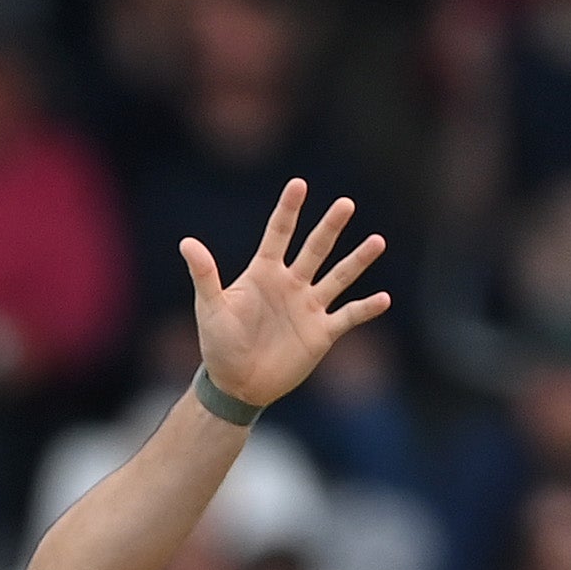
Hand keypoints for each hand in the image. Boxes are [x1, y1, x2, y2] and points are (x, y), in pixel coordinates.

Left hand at [182, 182, 388, 413]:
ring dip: (358, 260)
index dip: (288, 210)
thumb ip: (204, 275)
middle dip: (330, 227)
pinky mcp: (322, 332)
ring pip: (339, 277)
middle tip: (345, 204)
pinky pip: (348, 316)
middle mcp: (291, 284)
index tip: (299, 184)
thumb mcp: (211, 308)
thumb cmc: (219, 344)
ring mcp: (309, 306)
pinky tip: (384, 298)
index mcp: (264, 273)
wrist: (235, 384)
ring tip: (377, 241)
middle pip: (315, 249)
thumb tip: (186, 242)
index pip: (278, 234)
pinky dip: (366, 309)